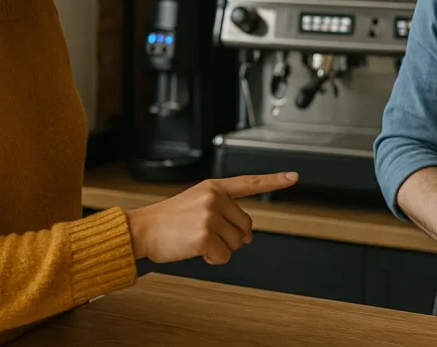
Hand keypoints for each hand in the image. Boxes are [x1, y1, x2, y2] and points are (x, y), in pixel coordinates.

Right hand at [127, 172, 298, 264]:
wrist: (143, 229)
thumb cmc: (168, 220)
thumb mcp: (197, 205)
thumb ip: (225, 213)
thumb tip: (248, 236)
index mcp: (214, 187)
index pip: (249, 182)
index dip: (274, 180)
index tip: (293, 177)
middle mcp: (214, 198)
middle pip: (246, 226)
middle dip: (230, 236)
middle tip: (205, 234)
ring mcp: (210, 216)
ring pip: (237, 244)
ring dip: (220, 248)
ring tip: (197, 240)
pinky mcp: (205, 236)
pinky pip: (224, 256)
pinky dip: (212, 259)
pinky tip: (196, 250)